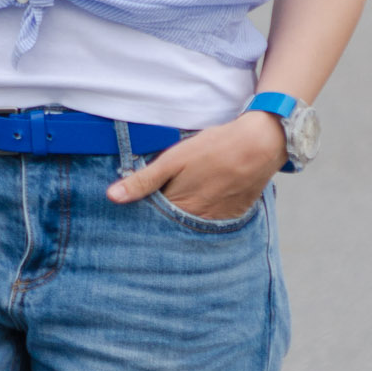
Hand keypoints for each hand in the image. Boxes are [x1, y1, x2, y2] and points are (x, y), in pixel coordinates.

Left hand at [107, 111, 286, 218]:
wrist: (259, 144)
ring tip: (187, 198)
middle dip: (164, 219)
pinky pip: (214, 222)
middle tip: (163, 203)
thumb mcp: (173, 159)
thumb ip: (143, 180)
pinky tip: (206, 198)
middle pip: (173, 226)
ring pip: (193, 225)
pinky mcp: (234, 215)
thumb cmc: (214, 148)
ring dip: (186, 218)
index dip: (144, 214)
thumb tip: (112, 197)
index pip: (153, 221)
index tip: (137, 210)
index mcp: (180, 209)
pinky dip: (206, 215)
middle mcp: (199, 221)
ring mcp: (218, 220)